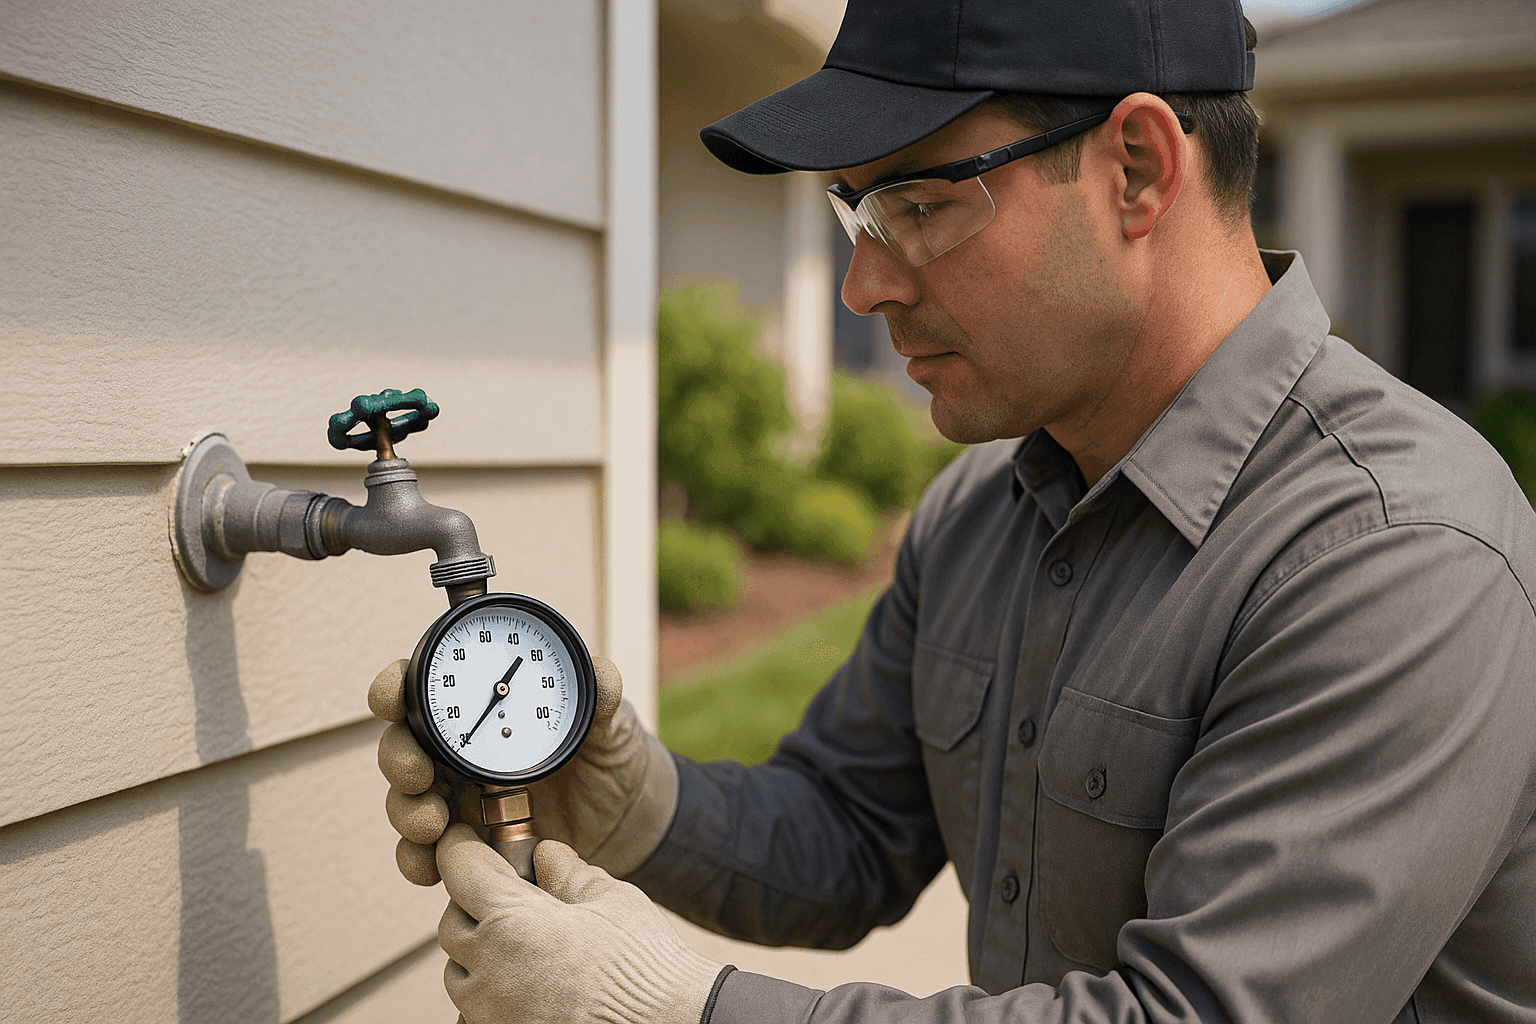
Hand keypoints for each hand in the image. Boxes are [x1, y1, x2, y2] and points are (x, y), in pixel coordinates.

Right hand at [369, 656, 678, 885]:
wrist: (628, 818)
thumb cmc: (610, 755)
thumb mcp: (611, 725)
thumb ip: (603, 698)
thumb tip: (602, 671)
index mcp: (484, 709)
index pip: (423, 689)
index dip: (394, 688)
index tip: (390, 698)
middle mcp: (459, 752)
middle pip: (403, 747)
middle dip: (398, 759)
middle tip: (417, 773)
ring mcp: (459, 801)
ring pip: (407, 803)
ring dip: (406, 812)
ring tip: (431, 823)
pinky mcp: (467, 846)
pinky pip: (427, 857)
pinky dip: (418, 863)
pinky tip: (429, 867)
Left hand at [436, 826, 720, 1023]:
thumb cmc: (644, 965)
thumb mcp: (611, 900)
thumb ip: (568, 874)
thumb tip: (546, 855)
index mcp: (511, 921)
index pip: (460, 871)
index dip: (461, 849)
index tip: (466, 841)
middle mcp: (489, 970)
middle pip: (453, 923)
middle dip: (475, 902)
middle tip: (511, 894)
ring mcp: (490, 1013)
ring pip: (460, 973)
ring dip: (480, 952)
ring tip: (524, 945)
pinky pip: (476, 1012)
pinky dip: (491, 995)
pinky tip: (529, 987)